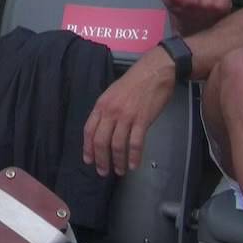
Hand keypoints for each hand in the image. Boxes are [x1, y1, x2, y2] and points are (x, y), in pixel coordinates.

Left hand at [82, 53, 172, 175]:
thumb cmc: (134, 81)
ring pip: (117, 145)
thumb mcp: (112, 93)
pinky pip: (136, 143)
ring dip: (118, 161)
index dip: (88, 148)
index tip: (88, 161)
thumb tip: (103, 129)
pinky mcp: (142, 120)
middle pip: (101, 141)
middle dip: (101, 159)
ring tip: (119, 171)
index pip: (89, 130)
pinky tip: (134, 165)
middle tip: (103, 171)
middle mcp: (111, 112)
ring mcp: (126, 116)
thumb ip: (107, 110)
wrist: (154, 71)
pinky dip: (134, 156)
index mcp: (101, 105)